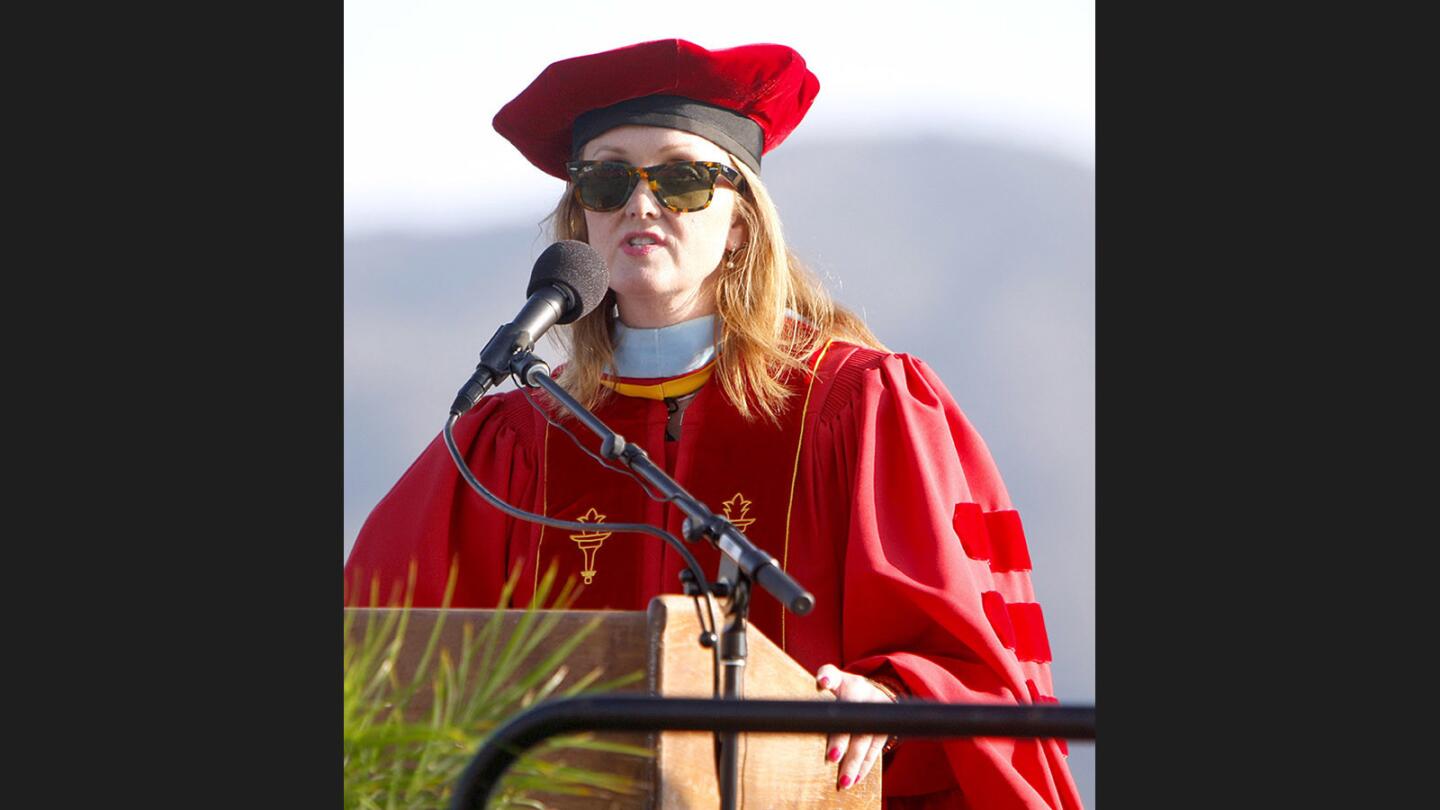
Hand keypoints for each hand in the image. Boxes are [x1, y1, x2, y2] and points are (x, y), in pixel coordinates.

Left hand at [815, 663, 894, 790]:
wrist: (875, 693)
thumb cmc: (845, 689)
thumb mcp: (834, 678)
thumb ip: (825, 678)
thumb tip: (821, 683)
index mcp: (847, 682)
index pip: (834, 676)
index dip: (828, 679)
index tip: (823, 683)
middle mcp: (865, 697)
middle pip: (854, 719)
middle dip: (842, 739)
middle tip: (832, 757)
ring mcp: (877, 715)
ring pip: (866, 741)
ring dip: (855, 763)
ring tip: (844, 782)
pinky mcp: (884, 730)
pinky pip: (874, 751)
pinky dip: (864, 767)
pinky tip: (855, 780)